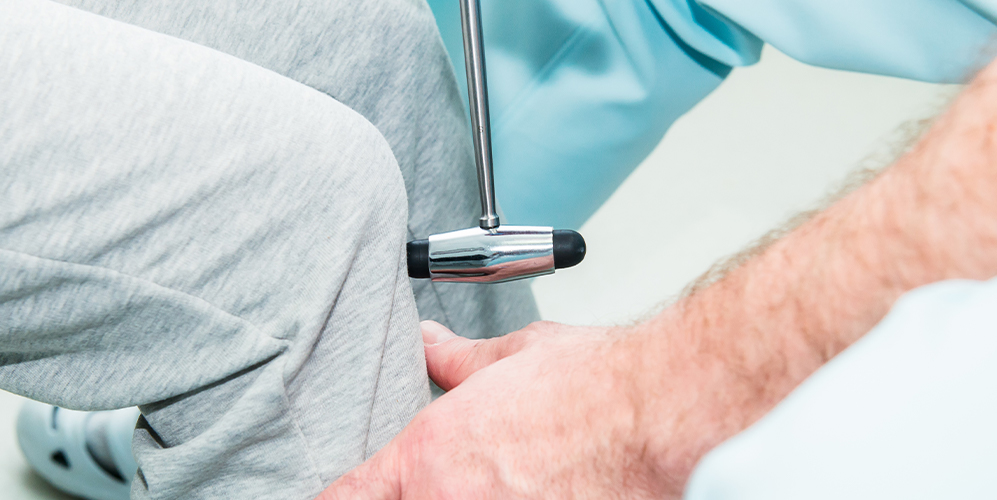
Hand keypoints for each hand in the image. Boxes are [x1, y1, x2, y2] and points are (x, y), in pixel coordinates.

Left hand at [316, 320, 695, 498]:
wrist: (658, 414)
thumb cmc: (596, 386)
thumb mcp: (512, 357)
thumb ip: (457, 361)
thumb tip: (427, 344)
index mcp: (428, 457)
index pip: (348, 497)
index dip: (338, 499)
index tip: (339, 497)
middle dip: (421, 493)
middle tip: (468, 475)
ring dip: (473, 497)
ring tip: (512, 482)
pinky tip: (543, 489)